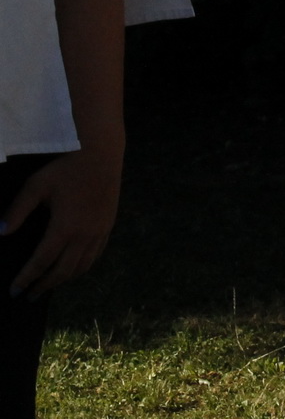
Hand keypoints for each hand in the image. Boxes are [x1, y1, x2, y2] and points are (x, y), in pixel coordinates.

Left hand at [3, 147, 122, 300]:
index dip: (27, 278)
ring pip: (82, 266)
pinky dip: (82, 267)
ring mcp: (99, 232)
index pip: (42, 262)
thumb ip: (18, 211)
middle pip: (63, 271)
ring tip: (48, 286)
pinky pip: (95, 256)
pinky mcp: (108, 226)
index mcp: (65, 228)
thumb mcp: (36, 186)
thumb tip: (0, 232)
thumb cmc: (66, 168)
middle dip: (44, 286)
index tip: (14, 290)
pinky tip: (73, 268)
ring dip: (63, 280)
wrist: (102, 154)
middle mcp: (84, 235)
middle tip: (29, 296)